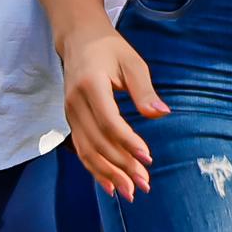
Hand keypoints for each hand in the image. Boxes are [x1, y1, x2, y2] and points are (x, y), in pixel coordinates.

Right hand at [58, 19, 165, 196]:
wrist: (79, 40)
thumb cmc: (110, 49)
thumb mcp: (132, 62)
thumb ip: (144, 90)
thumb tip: (161, 114)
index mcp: (90, 84)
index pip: (109, 121)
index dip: (128, 142)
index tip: (148, 158)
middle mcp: (75, 102)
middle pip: (98, 141)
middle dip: (122, 165)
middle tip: (145, 183)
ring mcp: (70, 113)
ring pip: (87, 151)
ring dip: (109, 174)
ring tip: (130, 192)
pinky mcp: (71, 121)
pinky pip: (81, 150)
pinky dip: (95, 170)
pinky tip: (110, 186)